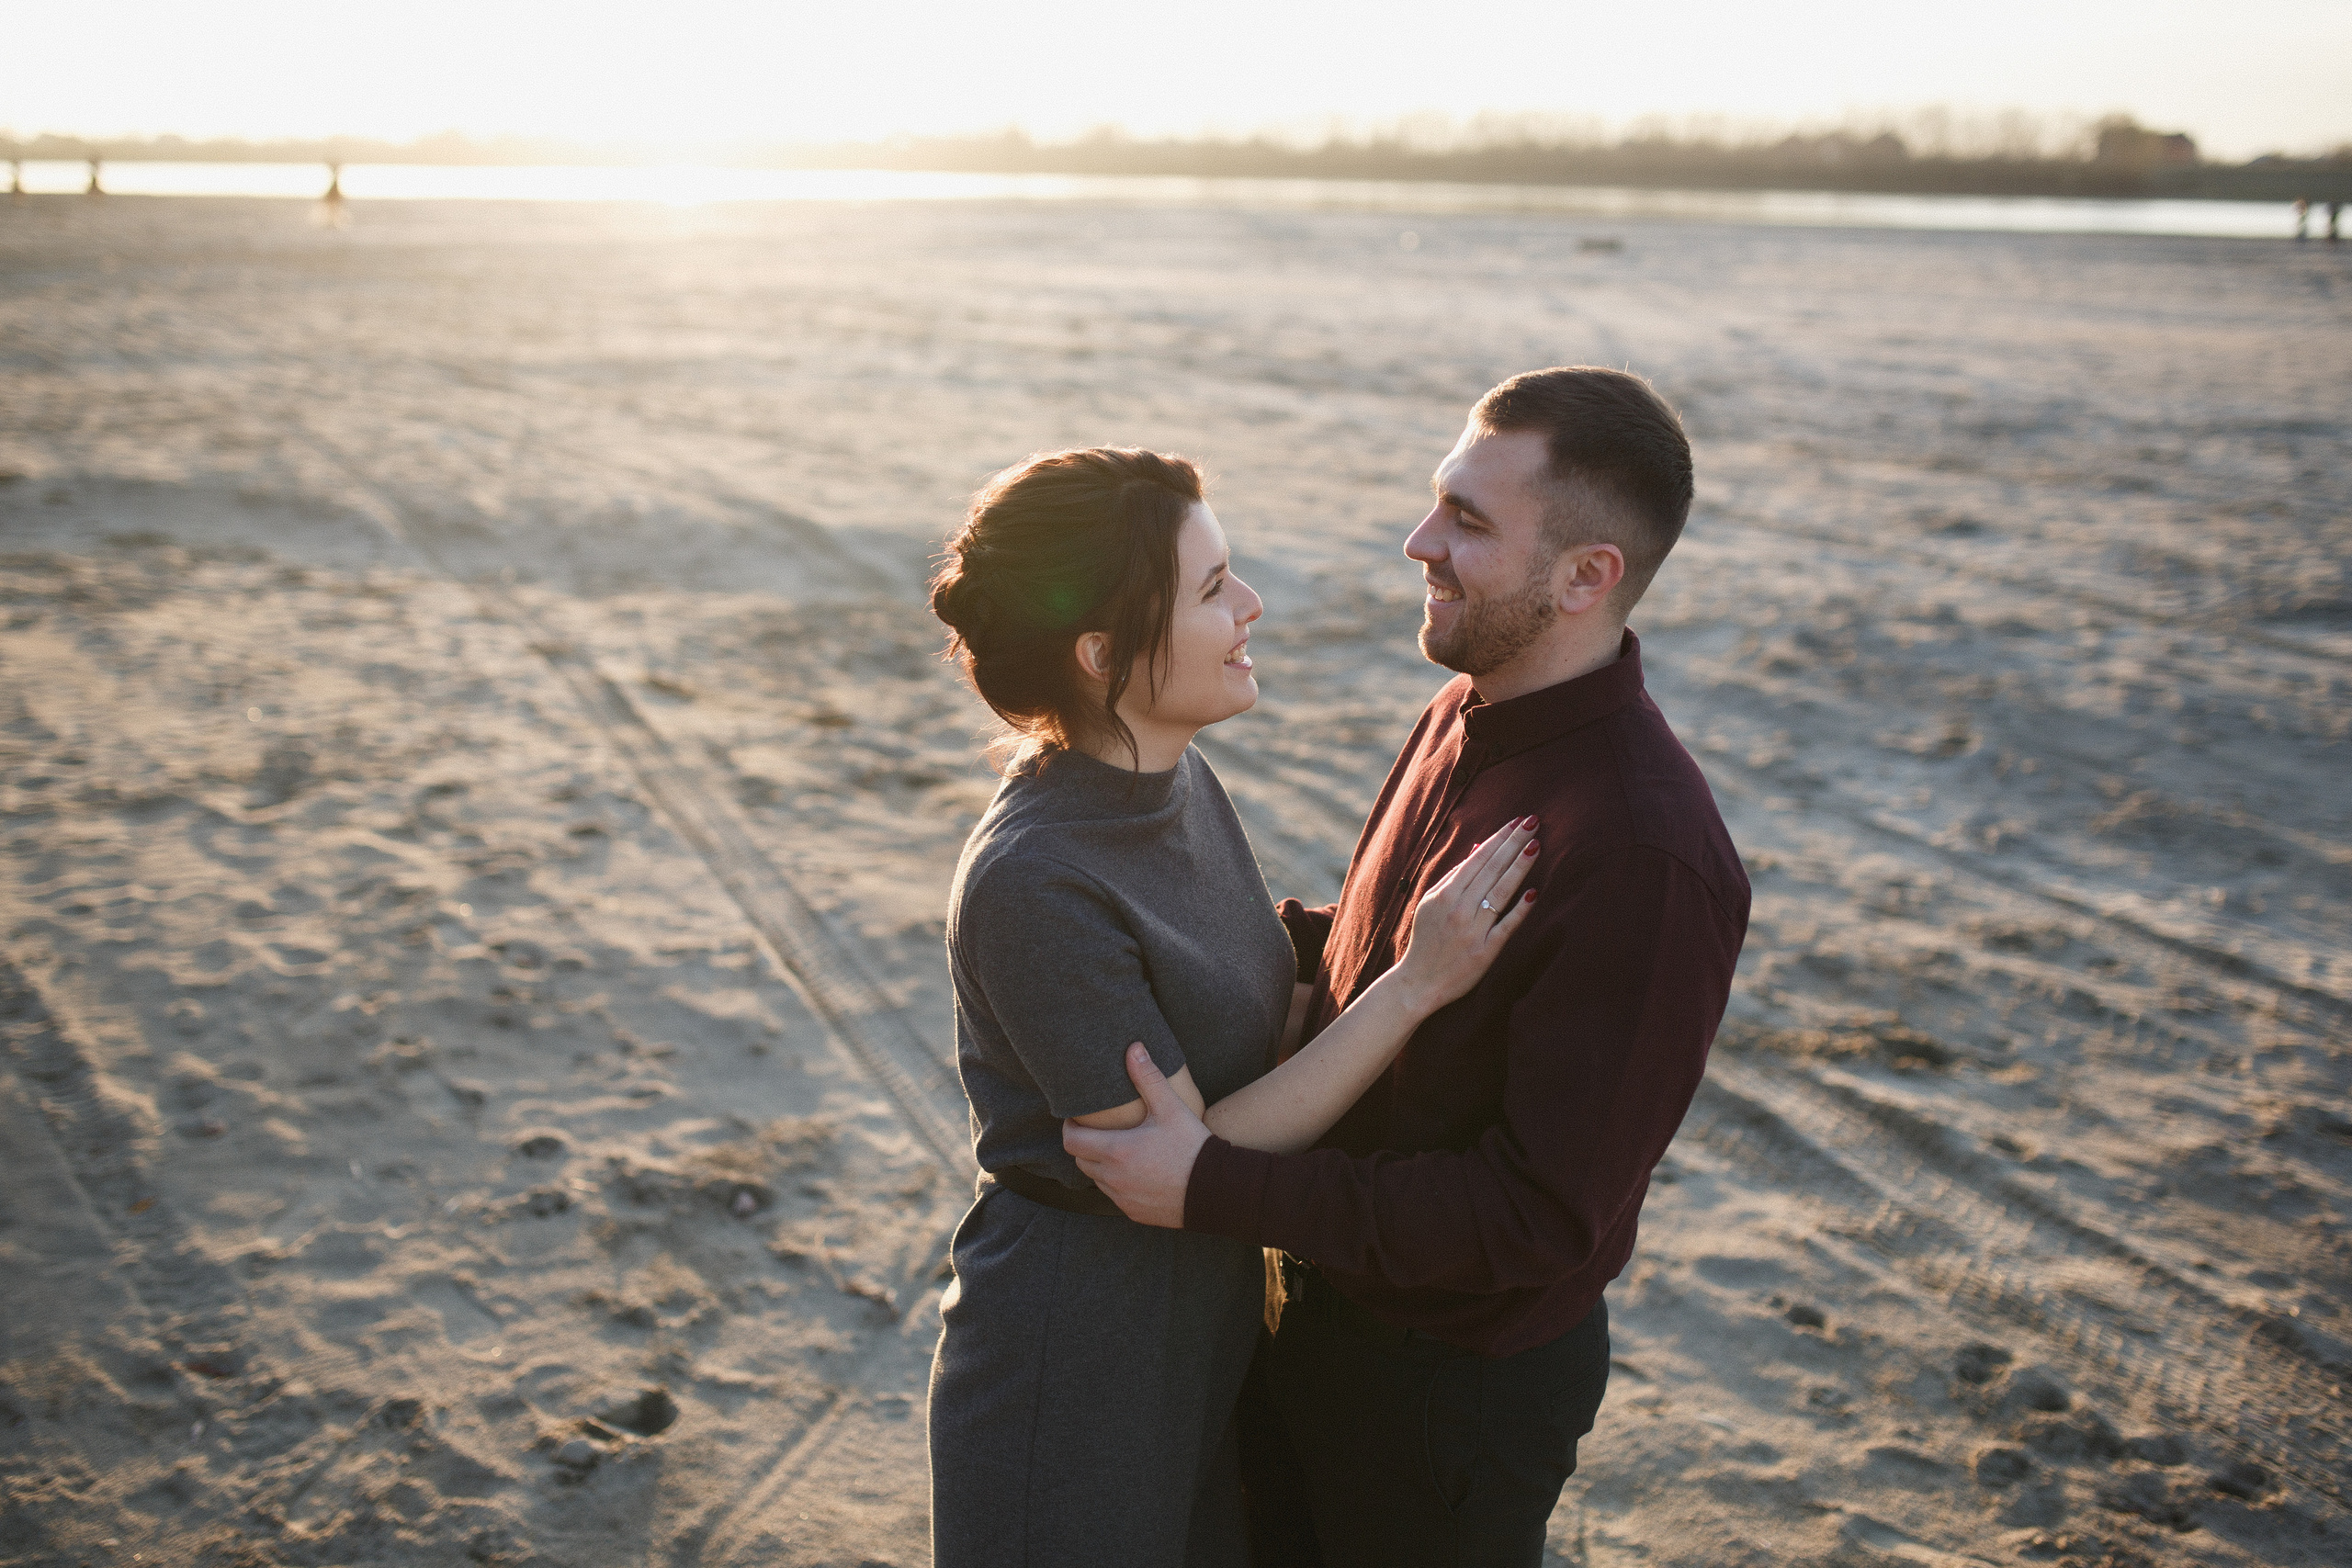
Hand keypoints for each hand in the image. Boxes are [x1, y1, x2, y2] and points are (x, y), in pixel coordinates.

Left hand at [1063, 1044, 1210, 1228]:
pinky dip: (1117, 1183)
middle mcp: (1113, 1178)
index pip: (1071, 1141)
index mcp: (1116, 1150)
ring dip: (1100, 1164)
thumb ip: (1148, 1078)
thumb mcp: (1170, 1108)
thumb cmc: (1192, 1146)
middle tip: (1096, 1129)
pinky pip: (1114, 1196)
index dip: (1069, 1127)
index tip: (1075, 1118)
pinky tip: (1135, 1170)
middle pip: (1080, 1160)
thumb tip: (1133, 1048)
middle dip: (1084, 1144)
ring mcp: (1123, 1198)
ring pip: (1096, 1180)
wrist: (1217, 1190)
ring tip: (1116, 1148)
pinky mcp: (1135, 1213)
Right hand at [1389, 818, 1539, 1017]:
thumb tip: (1478, 849)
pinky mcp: (1485, 952)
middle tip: (1533, 823)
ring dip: (1519, 867)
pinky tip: (1534, 892)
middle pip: (1491, 870)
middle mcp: (1459, 909)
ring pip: (1501, 892)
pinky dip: (1520, 909)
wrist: (1418, 982)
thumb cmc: (1426, 939)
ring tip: (1536, 845)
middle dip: (1513, 843)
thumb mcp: (1430, 903)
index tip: (1517, 822)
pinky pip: (1506, 926)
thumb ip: (1453, 876)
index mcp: (1444, 895)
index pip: (1478, 859)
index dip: (1499, 839)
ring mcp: (1473, 931)